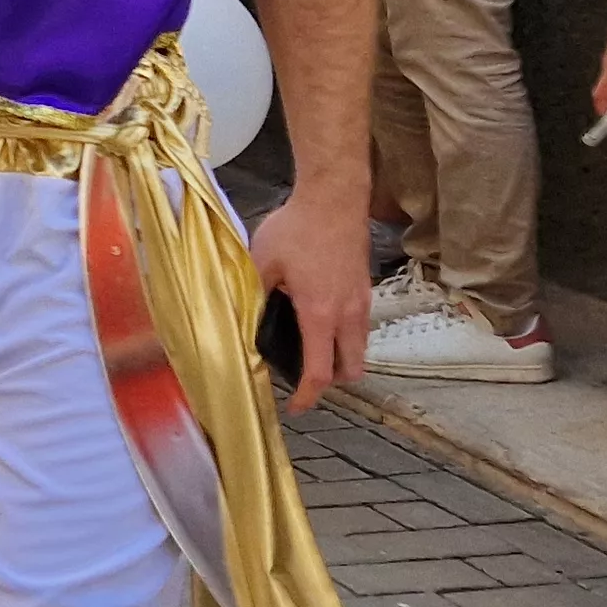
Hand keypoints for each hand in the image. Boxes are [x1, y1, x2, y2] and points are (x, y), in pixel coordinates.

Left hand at [246, 198, 369, 412]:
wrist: (335, 198)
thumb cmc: (298, 228)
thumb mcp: (262, 262)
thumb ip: (253, 296)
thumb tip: (241, 323)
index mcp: (321, 314)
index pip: (320, 371)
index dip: (308, 396)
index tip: (297, 408)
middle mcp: (348, 313)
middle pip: (351, 368)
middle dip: (331, 382)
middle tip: (304, 380)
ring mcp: (361, 300)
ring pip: (359, 347)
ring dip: (341, 359)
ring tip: (311, 353)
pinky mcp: (365, 287)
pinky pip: (360, 326)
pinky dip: (346, 337)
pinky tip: (321, 323)